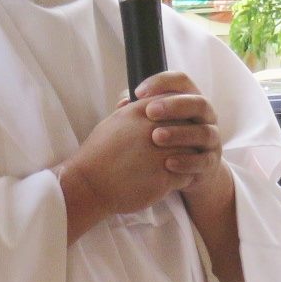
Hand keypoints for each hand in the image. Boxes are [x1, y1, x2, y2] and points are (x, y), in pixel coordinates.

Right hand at [58, 69, 215, 236]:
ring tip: (175, 164)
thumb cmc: (98, 154)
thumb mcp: (112, 122)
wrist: (89, 185)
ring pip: (191, 152)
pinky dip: (182, 178)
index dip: (179, 116)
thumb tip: (132, 97)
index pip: (175, 104)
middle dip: (186, 137)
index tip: (174, 126)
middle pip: (188, 127)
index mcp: (142, 113)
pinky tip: (170, 179)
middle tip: (179, 147)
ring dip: (187, 158)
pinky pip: (187, 175)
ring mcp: (161, 155)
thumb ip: (130, 109)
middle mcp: (154, 130)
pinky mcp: (164, 179)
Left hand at [135, 71, 226, 199]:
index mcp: (190, 99)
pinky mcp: (212, 162)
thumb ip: (140, 109)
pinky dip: (187, 162)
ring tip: (156, 137)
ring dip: (179, 133)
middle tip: (149, 112)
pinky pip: (204, 161)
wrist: (189, 170)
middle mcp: (205, 116)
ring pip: (203, 132)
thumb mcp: (155, 121)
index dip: (161, 82)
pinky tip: (168, 163)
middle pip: (198, 103)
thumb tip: (124, 102)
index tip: (137, 92)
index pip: (181, 80)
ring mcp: (212, 139)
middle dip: (174, 106)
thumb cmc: (165, 138)